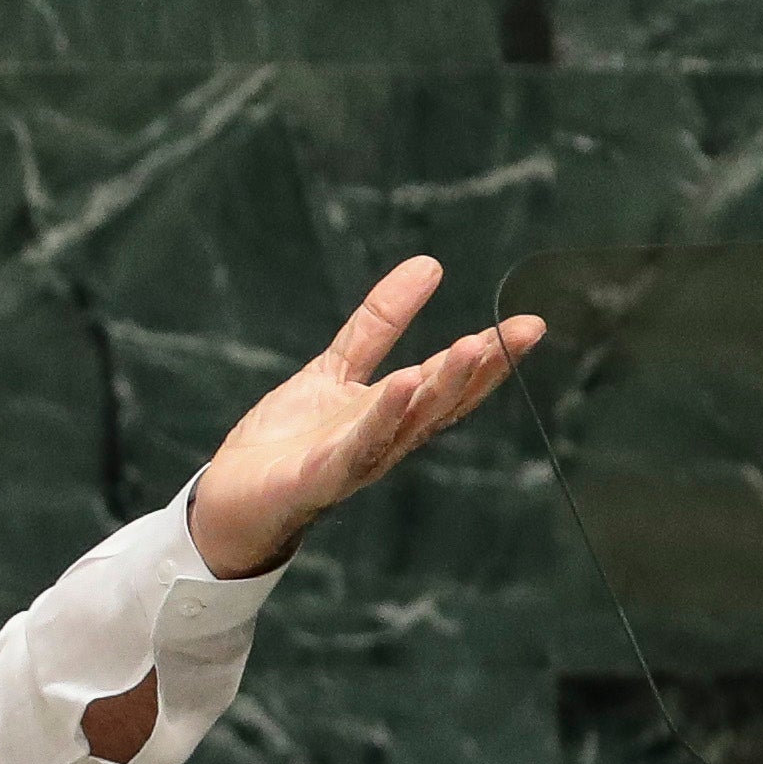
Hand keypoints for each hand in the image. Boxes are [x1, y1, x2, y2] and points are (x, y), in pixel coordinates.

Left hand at [186, 256, 546, 579]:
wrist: (231, 498)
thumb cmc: (288, 440)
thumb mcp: (335, 368)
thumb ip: (379, 323)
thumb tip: (430, 264)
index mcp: (394, 412)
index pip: (449, 379)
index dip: (491, 353)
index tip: (531, 324)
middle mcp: (387, 437)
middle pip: (444, 400)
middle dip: (484, 367)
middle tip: (522, 331)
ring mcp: (358, 459)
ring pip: (411, 421)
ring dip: (441, 386)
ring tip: (469, 346)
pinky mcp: (323, 476)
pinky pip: (359, 445)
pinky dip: (383, 416)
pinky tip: (401, 385)